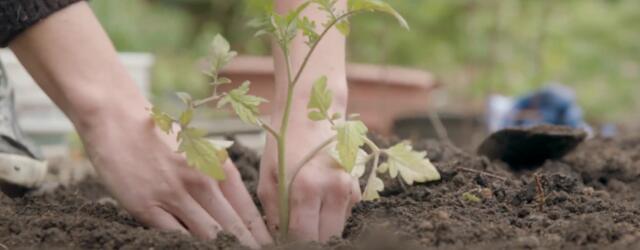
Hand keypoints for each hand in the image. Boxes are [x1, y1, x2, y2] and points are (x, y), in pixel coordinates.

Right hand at [80, 111, 271, 247]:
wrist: (117, 117)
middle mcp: (202, 181)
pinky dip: (187, 246)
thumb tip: (236, 216)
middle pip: (232, 228)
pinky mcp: (147, 207)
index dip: (260, 235)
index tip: (270, 248)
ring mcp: (174, 195)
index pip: (248, 212)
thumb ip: (218, 181)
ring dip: (222, 248)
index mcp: (219, 167)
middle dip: (247, 246)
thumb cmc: (161, 135)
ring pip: (208, 236)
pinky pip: (174, 236)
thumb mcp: (200, 152)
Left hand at [258, 116, 360, 241]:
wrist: (313, 113)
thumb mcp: (268, 178)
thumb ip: (274, 214)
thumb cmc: (284, 145)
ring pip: (337, 229)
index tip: (285, 242)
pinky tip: (319, 200)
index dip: (292, 243)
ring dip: (321, 228)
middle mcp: (333, 190)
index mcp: (306, 187)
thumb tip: (280, 239)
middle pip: (325, 238)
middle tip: (295, 231)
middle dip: (309, 240)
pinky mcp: (357, 188)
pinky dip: (331, 215)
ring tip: (305, 213)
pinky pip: (344, 215)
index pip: (303, 236)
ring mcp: (349, 188)